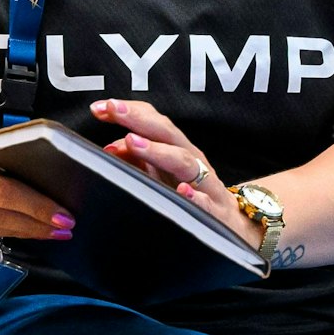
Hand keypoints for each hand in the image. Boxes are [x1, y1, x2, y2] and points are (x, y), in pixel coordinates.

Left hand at [93, 99, 259, 250]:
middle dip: (138, 119)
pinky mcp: (217, 212)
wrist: (234, 226)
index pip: (153, 121)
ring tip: (133, 142)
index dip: (127, 111)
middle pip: (167, 133)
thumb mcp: (162, 175)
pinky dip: (194, 196)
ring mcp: (206, 184)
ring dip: (158, 151)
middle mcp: (193, 159)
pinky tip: (181, 192)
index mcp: (177, 149)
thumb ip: (136, 161)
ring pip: (185, 162)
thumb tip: (109, 150)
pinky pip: (206, 202)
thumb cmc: (191, 195)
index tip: (98, 108)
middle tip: (113, 110)